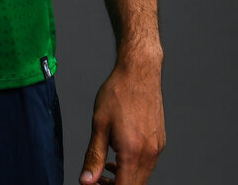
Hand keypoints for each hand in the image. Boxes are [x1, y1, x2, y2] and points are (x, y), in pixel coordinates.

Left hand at [80, 58, 164, 183]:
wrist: (139, 72)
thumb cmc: (118, 93)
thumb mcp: (99, 124)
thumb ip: (94, 156)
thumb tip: (87, 181)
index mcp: (133, 152)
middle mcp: (149, 154)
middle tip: (96, 179)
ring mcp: (157, 148)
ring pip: (141, 176)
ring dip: (124, 178)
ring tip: (106, 167)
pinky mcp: (159, 141)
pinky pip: (147, 164)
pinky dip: (133, 166)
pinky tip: (119, 155)